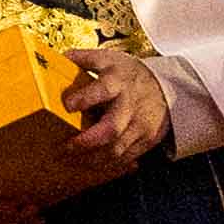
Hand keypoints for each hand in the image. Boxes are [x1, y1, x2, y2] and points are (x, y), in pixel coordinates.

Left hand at [57, 48, 171, 169]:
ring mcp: (141, 125)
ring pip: (117, 150)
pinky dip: (107, 164)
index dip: (85, 98)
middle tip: (66, 147)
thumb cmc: (128, 74)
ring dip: (92, 159)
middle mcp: (130, 105)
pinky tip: (91, 163)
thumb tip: (59, 58)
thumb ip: (83, 59)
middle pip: (111, 129)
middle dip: (87, 142)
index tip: (68, 105)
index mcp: (119, 81)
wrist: (164, 87)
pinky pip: (125, 158)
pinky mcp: (147, 140)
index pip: (103, 89)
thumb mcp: (109, 59)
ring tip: (73, 160)